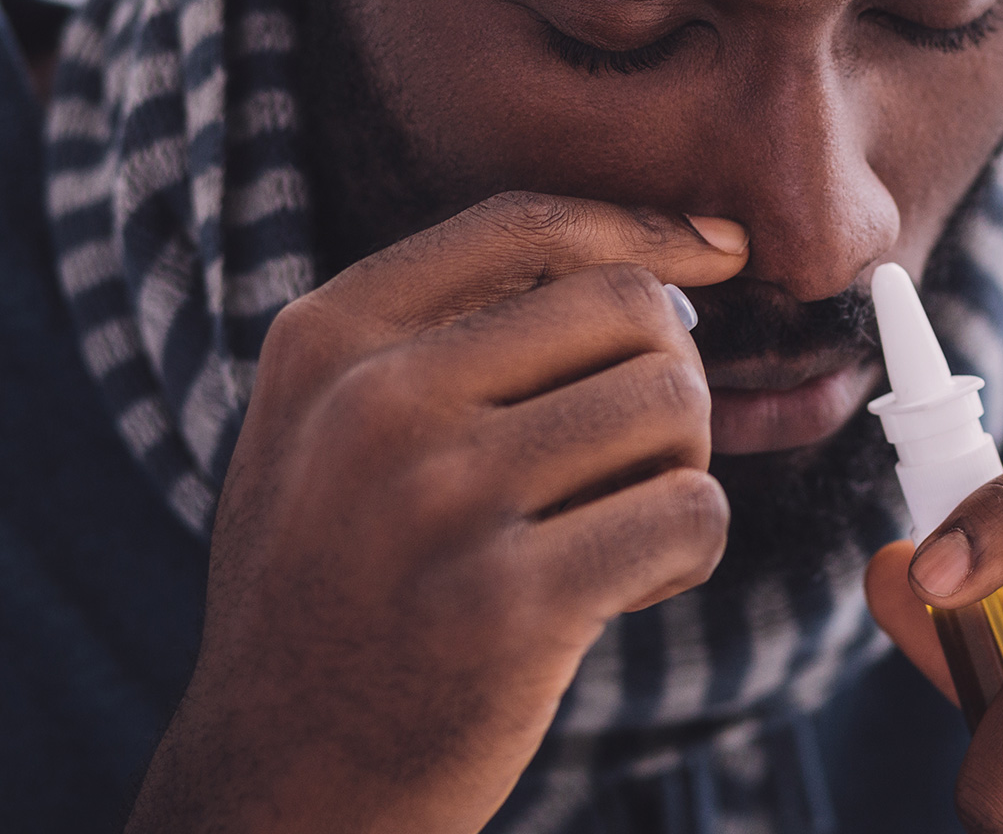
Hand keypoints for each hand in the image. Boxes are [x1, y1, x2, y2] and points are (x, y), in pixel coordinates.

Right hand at [127, 193, 747, 833]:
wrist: (287, 778)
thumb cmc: (338, 591)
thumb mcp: (325, 435)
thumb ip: (445, 339)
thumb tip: (659, 267)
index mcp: (328, 342)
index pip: (527, 224)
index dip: (645, 230)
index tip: (715, 255)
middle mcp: (376, 405)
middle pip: (627, 308)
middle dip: (669, 373)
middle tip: (639, 451)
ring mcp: (441, 504)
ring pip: (674, 405)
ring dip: (681, 467)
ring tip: (623, 525)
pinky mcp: (513, 605)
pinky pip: (691, 513)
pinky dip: (690, 549)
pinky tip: (633, 588)